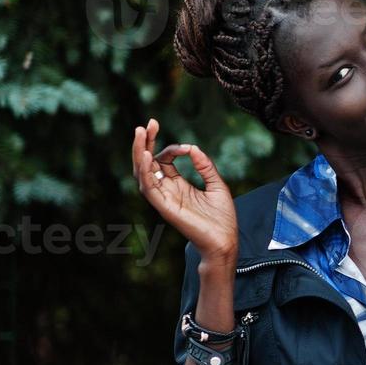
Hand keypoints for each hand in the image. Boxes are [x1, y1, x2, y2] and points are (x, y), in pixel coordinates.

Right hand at [131, 118, 237, 265]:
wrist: (225, 241)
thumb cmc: (222, 217)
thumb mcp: (217, 185)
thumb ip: (205, 166)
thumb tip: (192, 147)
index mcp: (178, 185)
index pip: (163, 160)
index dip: (171, 149)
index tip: (188, 148)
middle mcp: (167, 190)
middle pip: (148, 163)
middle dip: (146, 143)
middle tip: (149, 123)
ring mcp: (164, 198)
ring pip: (143, 173)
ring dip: (140, 152)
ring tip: (141, 133)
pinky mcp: (164, 207)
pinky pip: (149, 188)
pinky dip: (146, 172)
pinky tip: (148, 156)